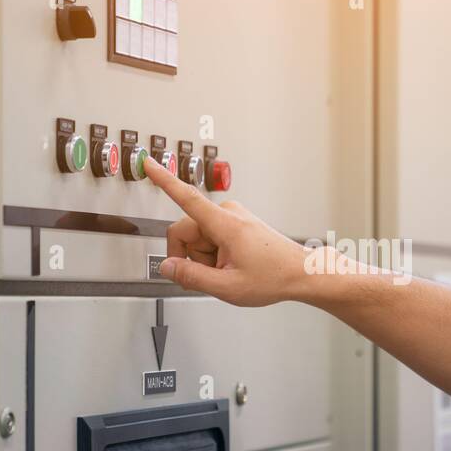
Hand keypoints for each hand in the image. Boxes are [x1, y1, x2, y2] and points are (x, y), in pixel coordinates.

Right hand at [142, 154, 311, 306]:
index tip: (148, 163)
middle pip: (185, 231)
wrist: (302, 273)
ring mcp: (233, 216)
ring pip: (197, 238)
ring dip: (204, 258)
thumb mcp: (228, 287)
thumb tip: (167, 267)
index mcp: (225, 224)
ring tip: (228, 271)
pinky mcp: (236, 222)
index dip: (163, 180)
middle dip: (190, 257)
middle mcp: (228, 213)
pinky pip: (210, 237)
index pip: (186, 196)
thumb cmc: (274, 277)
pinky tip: (231, 266)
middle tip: (211, 277)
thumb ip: (192, 277)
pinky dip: (213, 255)